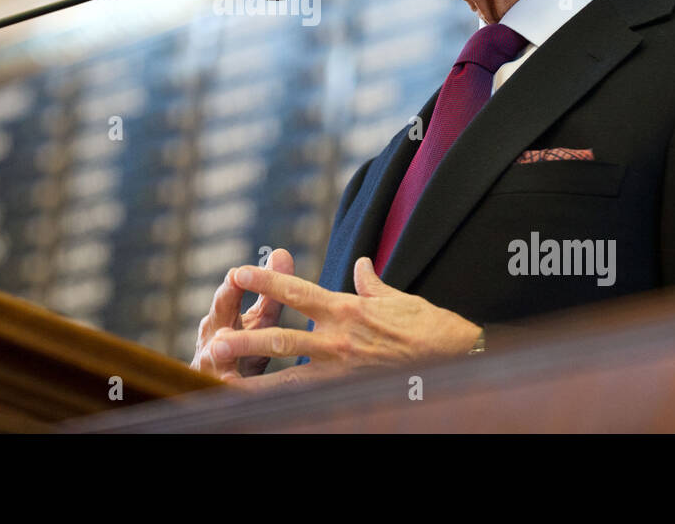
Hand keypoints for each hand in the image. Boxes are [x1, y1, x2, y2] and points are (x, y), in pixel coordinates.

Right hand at [190, 248, 294, 378]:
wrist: (223, 389)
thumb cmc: (245, 349)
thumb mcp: (259, 321)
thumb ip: (271, 291)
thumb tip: (281, 252)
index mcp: (221, 317)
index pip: (228, 296)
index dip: (233, 286)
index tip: (237, 272)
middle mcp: (211, 339)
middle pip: (216, 320)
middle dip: (221, 309)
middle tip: (227, 294)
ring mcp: (210, 367)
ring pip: (212, 356)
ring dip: (217, 350)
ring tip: (220, 345)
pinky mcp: (217, 392)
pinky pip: (223, 390)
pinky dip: (228, 388)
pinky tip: (232, 387)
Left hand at [210, 256, 481, 390]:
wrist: (460, 360)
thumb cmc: (431, 326)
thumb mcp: (398, 297)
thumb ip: (371, 283)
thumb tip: (360, 265)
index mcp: (347, 308)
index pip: (297, 290)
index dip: (265, 279)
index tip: (238, 272)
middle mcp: (339, 340)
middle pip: (282, 337)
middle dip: (246, 339)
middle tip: (215, 342)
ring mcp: (344, 371)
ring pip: (290, 376)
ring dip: (255, 379)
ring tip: (225, 381)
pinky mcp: (352, 391)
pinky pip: (313, 398)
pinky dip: (289, 402)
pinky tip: (266, 408)